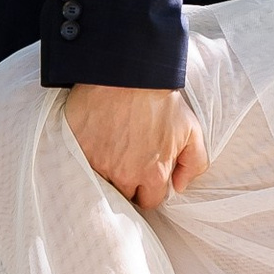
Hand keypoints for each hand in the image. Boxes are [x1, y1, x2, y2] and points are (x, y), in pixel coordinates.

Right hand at [64, 82, 207, 211]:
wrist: (129, 72)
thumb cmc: (161, 99)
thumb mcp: (191, 129)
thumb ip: (194, 163)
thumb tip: (180, 186)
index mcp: (153, 174)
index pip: (149, 200)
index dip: (149, 189)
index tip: (146, 175)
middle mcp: (124, 174)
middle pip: (124, 195)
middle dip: (128, 183)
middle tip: (128, 162)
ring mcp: (99, 163)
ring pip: (101, 182)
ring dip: (107, 171)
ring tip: (111, 150)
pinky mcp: (78, 148)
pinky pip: (81, 164)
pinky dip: (87, 157)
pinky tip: (94, 142)